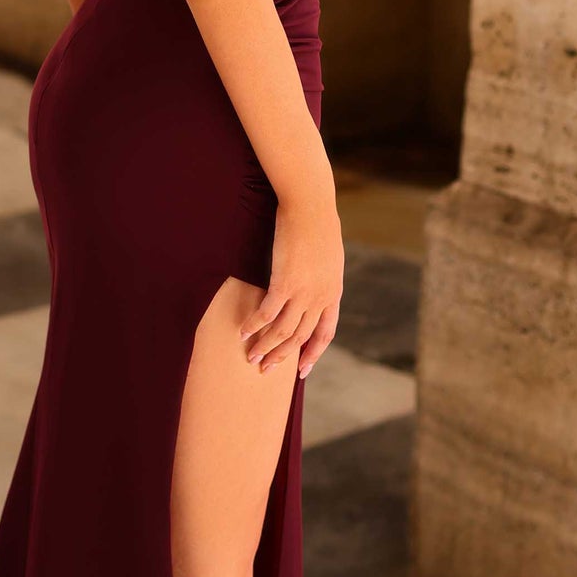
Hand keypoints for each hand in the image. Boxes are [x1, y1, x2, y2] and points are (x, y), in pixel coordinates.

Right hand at [241, 189, 342, 378]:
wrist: (311, 206)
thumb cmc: (318, 225)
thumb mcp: (329, 258)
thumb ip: (322, 278)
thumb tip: (312, 287)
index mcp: (333, 293)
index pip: (324, 334)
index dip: (312, 354)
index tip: (301, 370)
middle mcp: (320, 298)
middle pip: (300, 337)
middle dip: (282, 357)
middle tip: (265, 369)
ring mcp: (303, 292)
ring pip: (283, 331)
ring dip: (265, 346)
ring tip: (251, 356)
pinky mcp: (284, 283)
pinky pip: (267, 313)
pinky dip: (254, 325)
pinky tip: (242, 331)